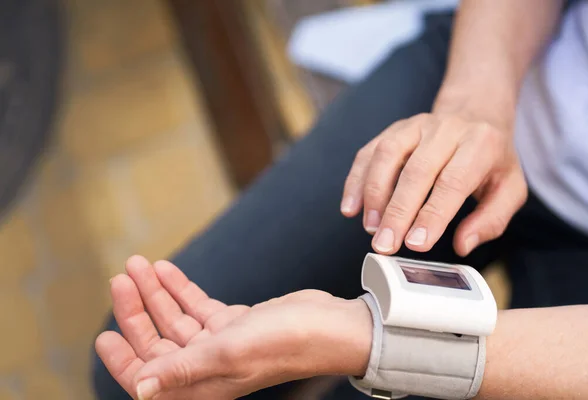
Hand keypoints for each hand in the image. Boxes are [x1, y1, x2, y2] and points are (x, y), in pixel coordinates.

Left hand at [96, 256, 371, 399]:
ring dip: (157, 292)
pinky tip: (167, 270)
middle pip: (160, 340)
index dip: (123, 358)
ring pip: (177, 318)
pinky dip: (181, 288)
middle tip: (121, 274)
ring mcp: (222, 343)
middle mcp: (208, 368)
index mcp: (203, 384)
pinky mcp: (236, 323)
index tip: (103, 333)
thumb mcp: (230, 352)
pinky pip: (198, 306)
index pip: (149, 376)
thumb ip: (183, 369)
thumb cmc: (287, 341)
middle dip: (138, 309)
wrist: (331, 325)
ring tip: (138, 264)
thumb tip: (139, 391)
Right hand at [341, 110, 526, 255]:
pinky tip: (351, 208)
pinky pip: (368, 152)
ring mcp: (415, 125)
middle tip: (385, 245)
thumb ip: (492, 219)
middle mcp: (446, 129)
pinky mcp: (393, 130)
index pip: (453, 181)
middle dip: (397, 211)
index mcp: (480, 143)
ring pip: (387, 155)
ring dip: (374, 195)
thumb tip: (463, 244)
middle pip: (416, 170)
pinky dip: (356, 181)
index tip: (416, 243)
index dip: (432, 214)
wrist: (475, 114)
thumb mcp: (510, 188)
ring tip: (371, 229)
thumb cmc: (490, 159)